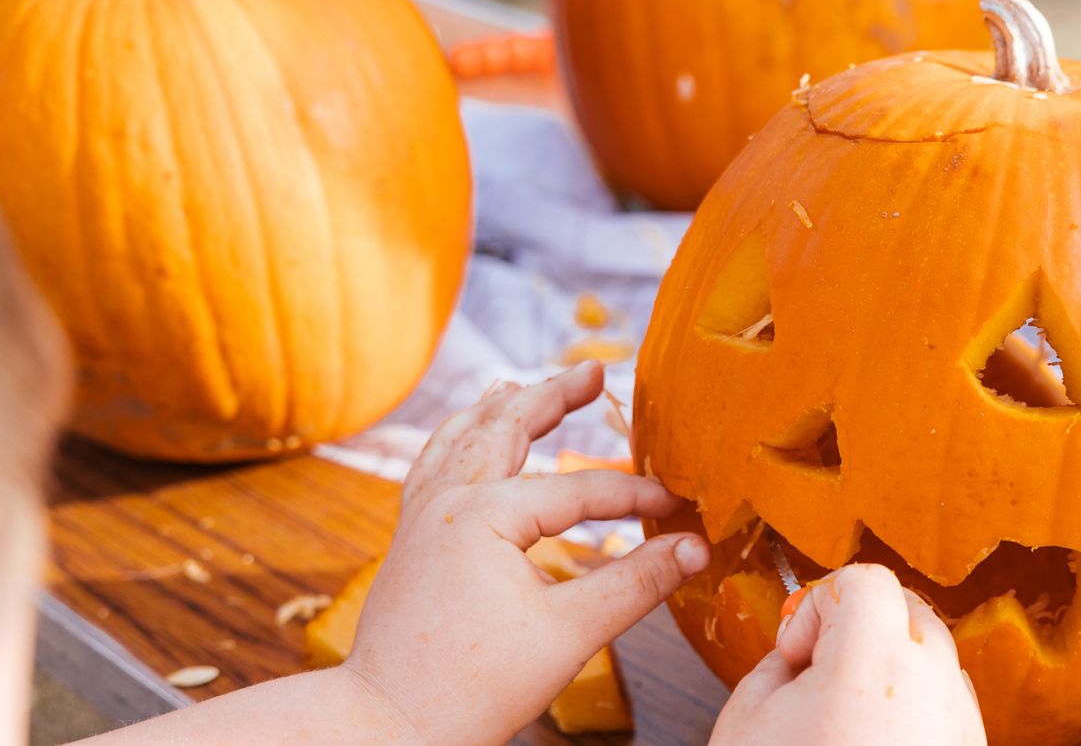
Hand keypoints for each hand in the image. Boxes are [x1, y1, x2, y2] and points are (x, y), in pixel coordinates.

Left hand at [344, 362, 710, 743]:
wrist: (387, 725)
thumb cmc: (470, 687)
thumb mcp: (568, 634)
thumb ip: (635, 583)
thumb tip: (693, 548)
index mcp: (484, 514)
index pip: (578, 491)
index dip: (634, 495)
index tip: (677, 507)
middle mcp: (446, 501)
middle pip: (506, 428)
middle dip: (552, 396)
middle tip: (593, 371)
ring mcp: (420, 519)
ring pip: (460, 439)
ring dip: (498, 410)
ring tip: (522, 387)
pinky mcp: (409, 542)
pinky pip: (433, 467)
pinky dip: (457, 441)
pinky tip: (465, 442)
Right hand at [709, 564, 986, 745]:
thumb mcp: (747, 718)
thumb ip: (780, 660)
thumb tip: (806, 646)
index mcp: (873, 665)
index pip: (866, 581)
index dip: (820, 605)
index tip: (798, 651)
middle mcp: (933, 689)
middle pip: (909, 611)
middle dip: (861, 630)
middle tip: (816, 680)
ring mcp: (962, 728)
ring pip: (935, 659)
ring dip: (892, 670)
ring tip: (844, 725)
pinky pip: (949, 709)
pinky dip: (914, 712)